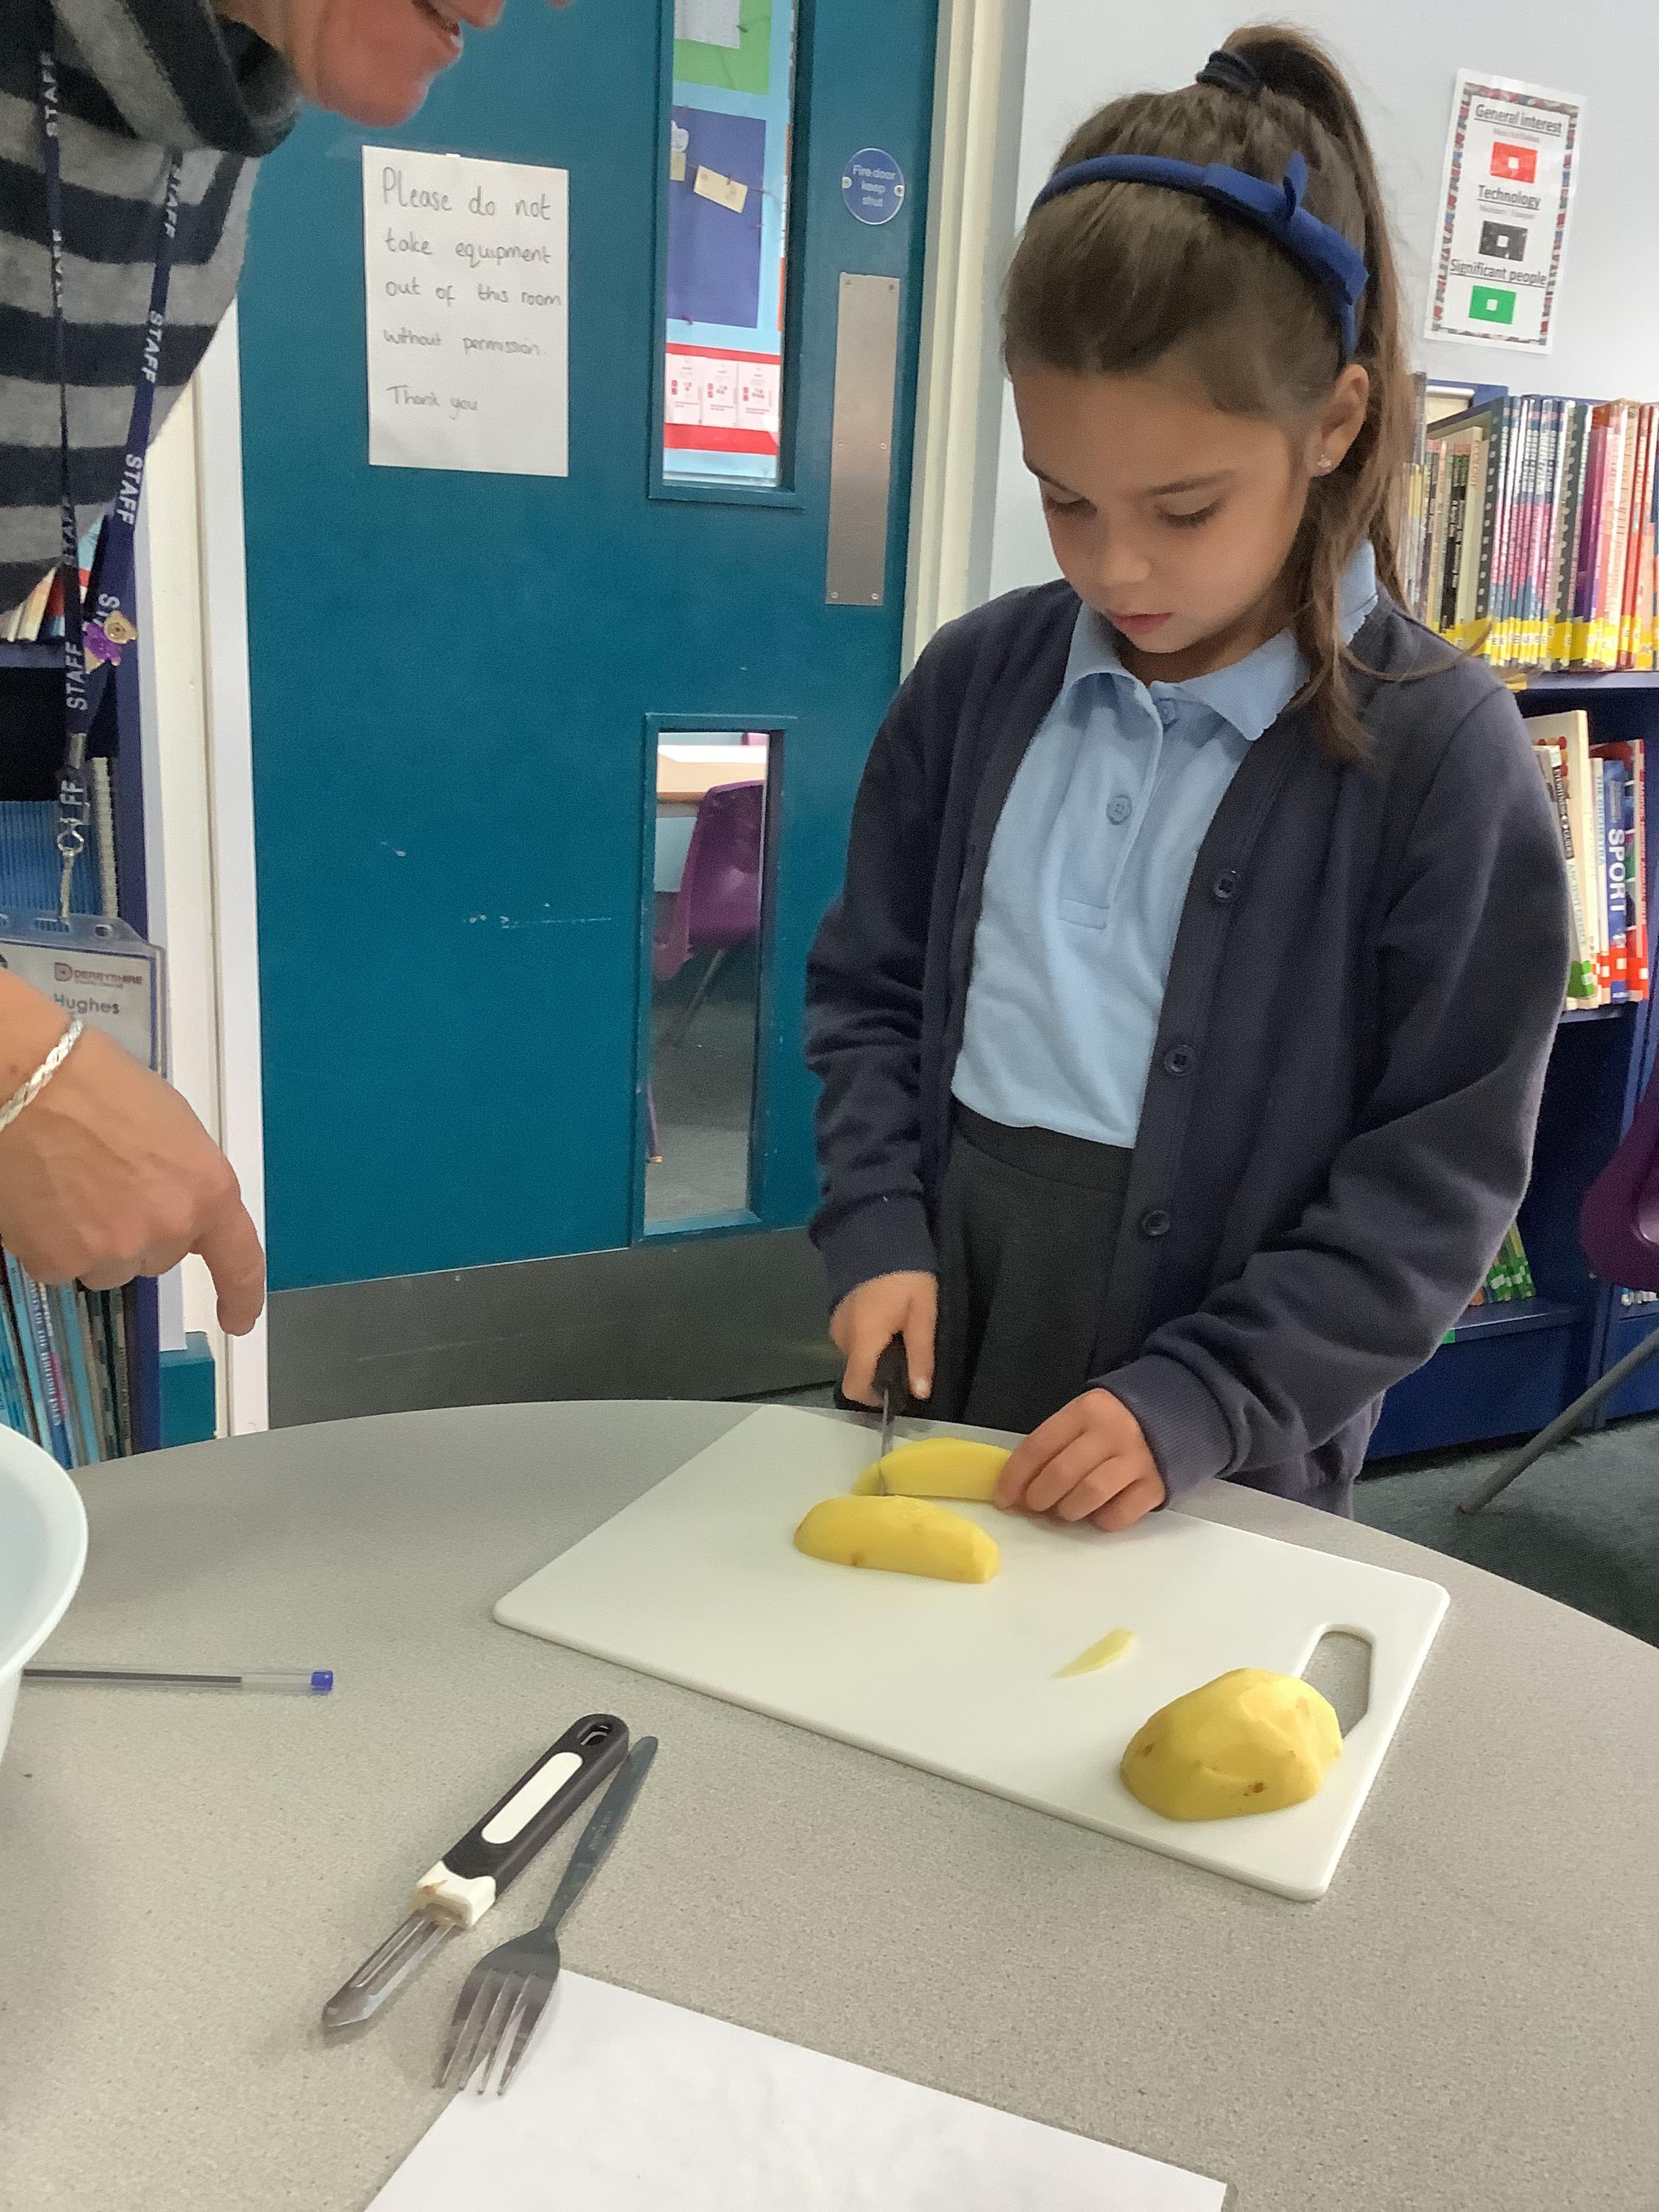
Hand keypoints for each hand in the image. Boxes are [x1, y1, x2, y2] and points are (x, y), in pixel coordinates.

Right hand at [0, 981, 265, 1334]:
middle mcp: (167, 1232)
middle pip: (159, 1256)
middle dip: (139, 1229)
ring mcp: (112, 1253)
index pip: (239, 1260)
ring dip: (94, 1239)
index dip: (241, 1296)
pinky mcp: (58, 1263)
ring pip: (109, 1265)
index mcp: (207, 1192)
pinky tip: (40, 1198)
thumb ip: (185, 1180)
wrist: (25, 1083)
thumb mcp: (171, 1127)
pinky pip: (62, 1265)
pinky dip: (52, 1242)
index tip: (238, 1321)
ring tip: (67, 1184)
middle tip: (106, 1181)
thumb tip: (178, 1210)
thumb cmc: (99, 1086)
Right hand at [830, 1271, 935, 1407]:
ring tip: (899, 1330)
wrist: (878, 1231)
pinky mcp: (836, 1310)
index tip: (897, 1392)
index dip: (873, 1398)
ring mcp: (836, 1321)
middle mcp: (841, 1335)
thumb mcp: (923, 1313)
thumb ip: (920, 1355)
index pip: (855, 1386)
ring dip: (875, 1351)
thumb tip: (920, 1393)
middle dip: (881, 1369)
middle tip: (908, 1350)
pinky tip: (886, 1318)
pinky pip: (852, 1336)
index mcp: (862, 1339)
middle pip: (858, 1370)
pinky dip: (867, 1337)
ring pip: (856, 1353)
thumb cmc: (905, 1274)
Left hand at [995, 1389, 1165, 1530]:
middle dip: (1039, 1497)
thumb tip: (1018, 1488)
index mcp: (1085, 1410)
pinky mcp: (1156, 1486)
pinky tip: (1098, 1513)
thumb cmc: (1112, 1422)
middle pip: (1062, 1473)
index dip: (1015, 1476)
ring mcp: (1137, 1460)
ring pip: (1090, 1494)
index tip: (1003, 1498)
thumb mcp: (1081, 1418)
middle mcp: (1112, 1433)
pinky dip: (1102, 1521)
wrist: (1173, 1416)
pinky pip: (1119, 1515)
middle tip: (1036, 1505)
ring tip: (1066, 1509)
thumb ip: (1053, 1445)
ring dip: (1068, 1510)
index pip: (1039, 1446)